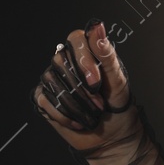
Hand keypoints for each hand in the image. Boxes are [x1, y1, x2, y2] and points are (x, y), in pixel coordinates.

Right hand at [30, 19, 139, 154]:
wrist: (113, 137)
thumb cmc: (118, 105)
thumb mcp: (118, 80)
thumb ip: (107, 54)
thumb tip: (97, 27)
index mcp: (87, 53)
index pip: (75, 38)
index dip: (83, 58)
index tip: (96, 80)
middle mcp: (67, 63)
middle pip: (60, 60)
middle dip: (81, 88)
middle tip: (99, 104)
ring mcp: (54, 80)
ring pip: (51, 81)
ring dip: (75, 103)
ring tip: (92, 114)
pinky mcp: (45, 98)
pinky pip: (45, 100)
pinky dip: (64, 115)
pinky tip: (78, 121)